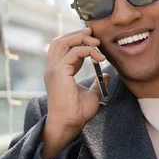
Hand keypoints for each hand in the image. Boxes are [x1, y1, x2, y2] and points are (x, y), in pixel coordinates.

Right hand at [41, 27, 109, 158]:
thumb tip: (106, 75)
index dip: (78, 41)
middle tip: (93, 33)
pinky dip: (87, 50)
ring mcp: (53, 69)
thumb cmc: (77, 113)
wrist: (70, 124)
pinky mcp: (58, 72)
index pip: (64, 48)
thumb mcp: (92, 94)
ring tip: (96, 42)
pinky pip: (74, 52)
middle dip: (77, 34)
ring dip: (80, 38)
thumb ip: (97, 83)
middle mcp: (53, 68)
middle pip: (60, 41)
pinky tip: (99, 57)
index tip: (94, 41)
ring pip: (63, 42)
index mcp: (58, 72)